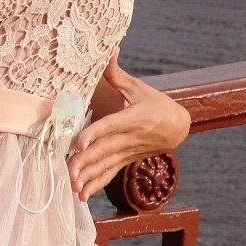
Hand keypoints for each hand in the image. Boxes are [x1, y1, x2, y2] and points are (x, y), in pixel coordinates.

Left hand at [67, 56, 190, 202]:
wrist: (178, 126)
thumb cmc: (155, 103)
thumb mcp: (138, 87)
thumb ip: (117, 74)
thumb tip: (108, 49)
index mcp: (134, 118)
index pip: (111, 126)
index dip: (95, 134)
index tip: (80, 142)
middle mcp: (130, 138)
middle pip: (104, 151)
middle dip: (85, 162)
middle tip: (67, 171)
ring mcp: (127, 152)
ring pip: (106, 166)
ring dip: (88, 177)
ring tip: (71, 186)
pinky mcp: (125, 161)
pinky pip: (109, 175)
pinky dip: (95, 185)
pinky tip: (81, 195)